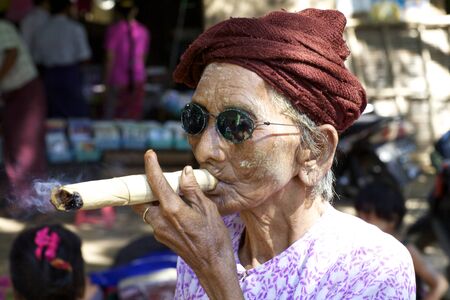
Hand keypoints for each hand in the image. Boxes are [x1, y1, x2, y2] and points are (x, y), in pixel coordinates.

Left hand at [132, 150, 234, 274]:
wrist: (213, 266)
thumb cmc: (214, 238)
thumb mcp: (208, 209)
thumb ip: (193, 189)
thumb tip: (184, 172)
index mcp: (172, 210)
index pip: (156, 183)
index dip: (151, 166)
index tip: (150, 154)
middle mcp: (160, 220)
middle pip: (142, 198)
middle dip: (145, 185)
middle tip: (156, 175)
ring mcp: (159, 231)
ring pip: (147, 209)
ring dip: (153, 198)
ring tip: (170, 190)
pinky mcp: (162, 237)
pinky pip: (155, 218)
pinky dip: (160, 208)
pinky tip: (176, 206)